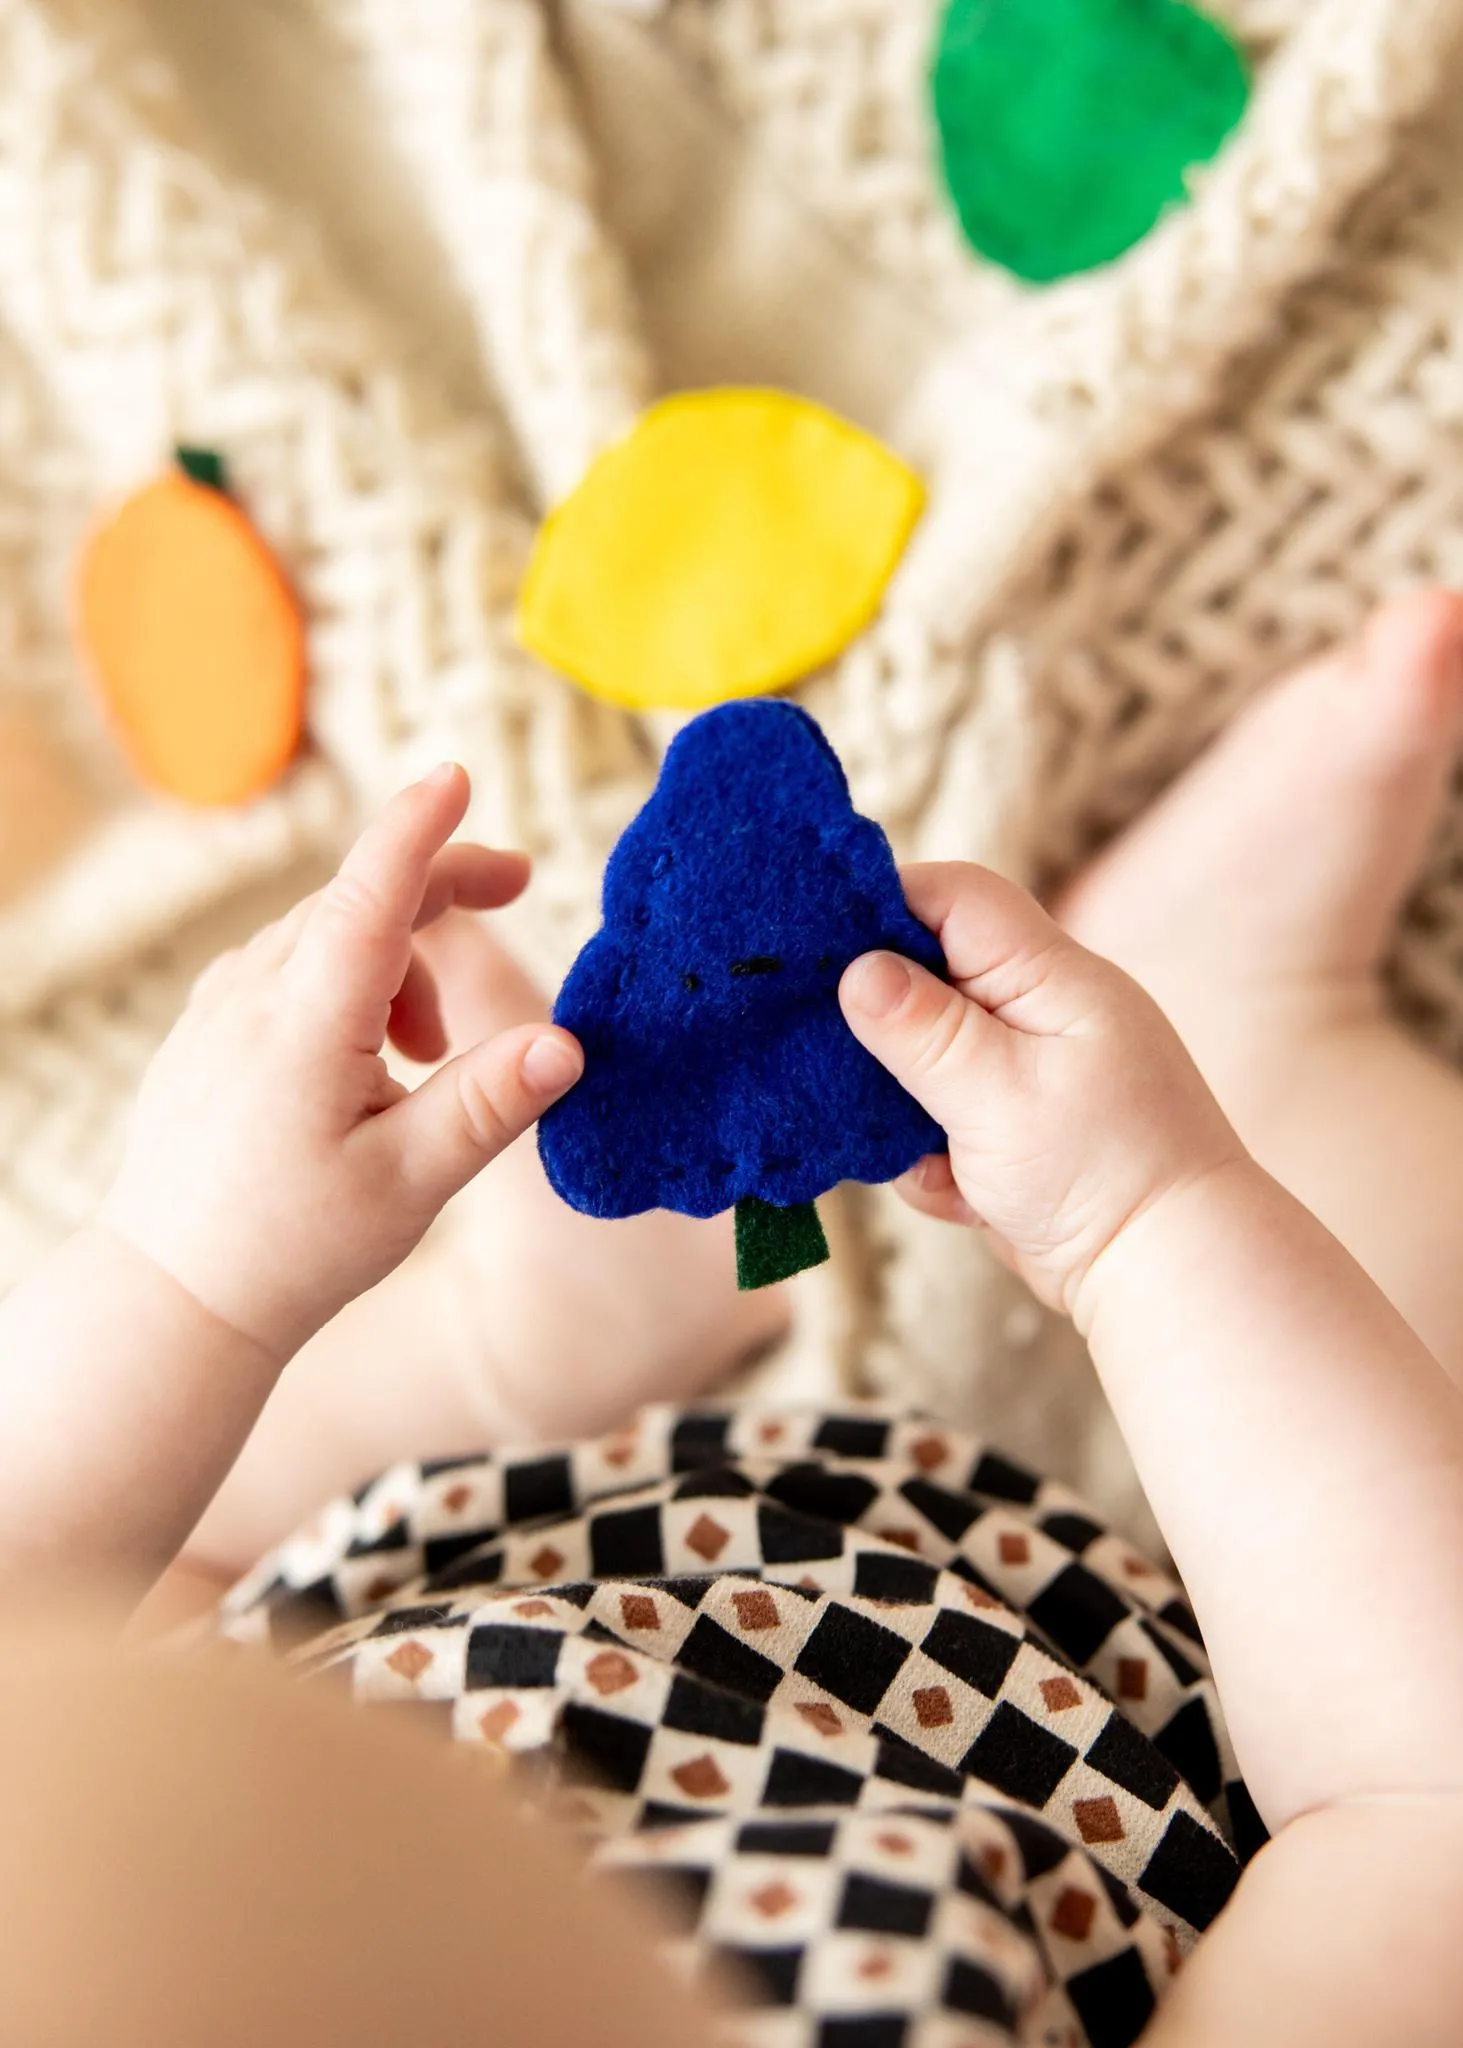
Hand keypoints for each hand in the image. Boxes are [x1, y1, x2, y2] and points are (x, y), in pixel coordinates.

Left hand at [101, 766, 583, 1360]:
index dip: (419, 829)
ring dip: (399, 962)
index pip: (371, 894)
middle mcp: (252, 994)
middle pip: (360, 901)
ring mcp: (220, 1006)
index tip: (456, 773)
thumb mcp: (410, 1183)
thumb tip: (569, 1042)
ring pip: (327, 935)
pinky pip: (290, 966)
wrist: (174, 1295)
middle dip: (442, 889)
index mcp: (307, 1021)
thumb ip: (489, 1102)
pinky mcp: (207, 1028)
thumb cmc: (294, 1248)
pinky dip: (349, 983)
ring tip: (427, 1061)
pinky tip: (366, 1065)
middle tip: (517, 891)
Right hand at [840, 863, 1245, 1315]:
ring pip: (927, 1057)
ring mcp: (1029, 1073)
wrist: (1171, 1277)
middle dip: (883, 1022)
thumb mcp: (999, 1095)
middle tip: (839, 1059)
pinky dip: (936, 1158)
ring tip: (920, 1150)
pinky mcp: (1015, 1132)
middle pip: (930, 974)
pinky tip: (959, 1195)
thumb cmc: (1102, 1172)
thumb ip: (924, 1031)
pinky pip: (944, 1121)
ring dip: (905, 1105)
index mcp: (1051, 976)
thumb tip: (857, 969)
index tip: (814, 941)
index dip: (884, 904)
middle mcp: (1041, 1012)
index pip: (955, 898)